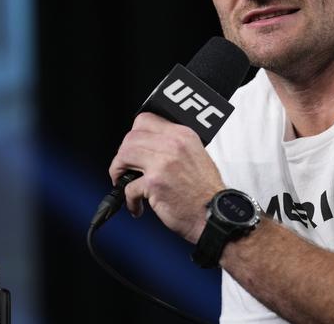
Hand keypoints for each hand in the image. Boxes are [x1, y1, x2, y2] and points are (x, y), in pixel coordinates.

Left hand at [108, 112, 224, 242]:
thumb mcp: (196, 155)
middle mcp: (173, 144)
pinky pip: (128, 187)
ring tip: (124, 182)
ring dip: (118, 171)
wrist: (215, 214)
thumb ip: (174, 146)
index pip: (146, 119)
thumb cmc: (207, 191)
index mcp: (183, 135)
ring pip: (124, 155)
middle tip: (125, 168)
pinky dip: (129, 200)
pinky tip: (137, 206)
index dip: (134, 133)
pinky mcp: (155, 183)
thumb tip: (149, 146)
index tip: (132, 146)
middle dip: (122, 154)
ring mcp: (163, 163)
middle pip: (131, 137)